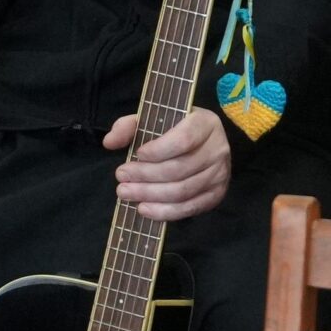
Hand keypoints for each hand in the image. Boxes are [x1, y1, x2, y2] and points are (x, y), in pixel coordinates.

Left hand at [108, 107, 230, 222]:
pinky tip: (144, 209)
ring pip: (182, 191)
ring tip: (126, 193)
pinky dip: (165, 212)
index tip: (137, 154)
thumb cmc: (174, 128)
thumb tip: (110, 142)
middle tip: (120, 177)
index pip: (183, 140)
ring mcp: (220, 174)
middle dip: (145, 176)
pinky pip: (190, 208)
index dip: (158, 150)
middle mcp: (218, 149)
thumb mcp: (153, 119)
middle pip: (179, 169)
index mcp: (205, 123)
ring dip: (150, 195)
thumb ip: (129, 126)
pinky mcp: (216, 195)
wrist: (202, 143)